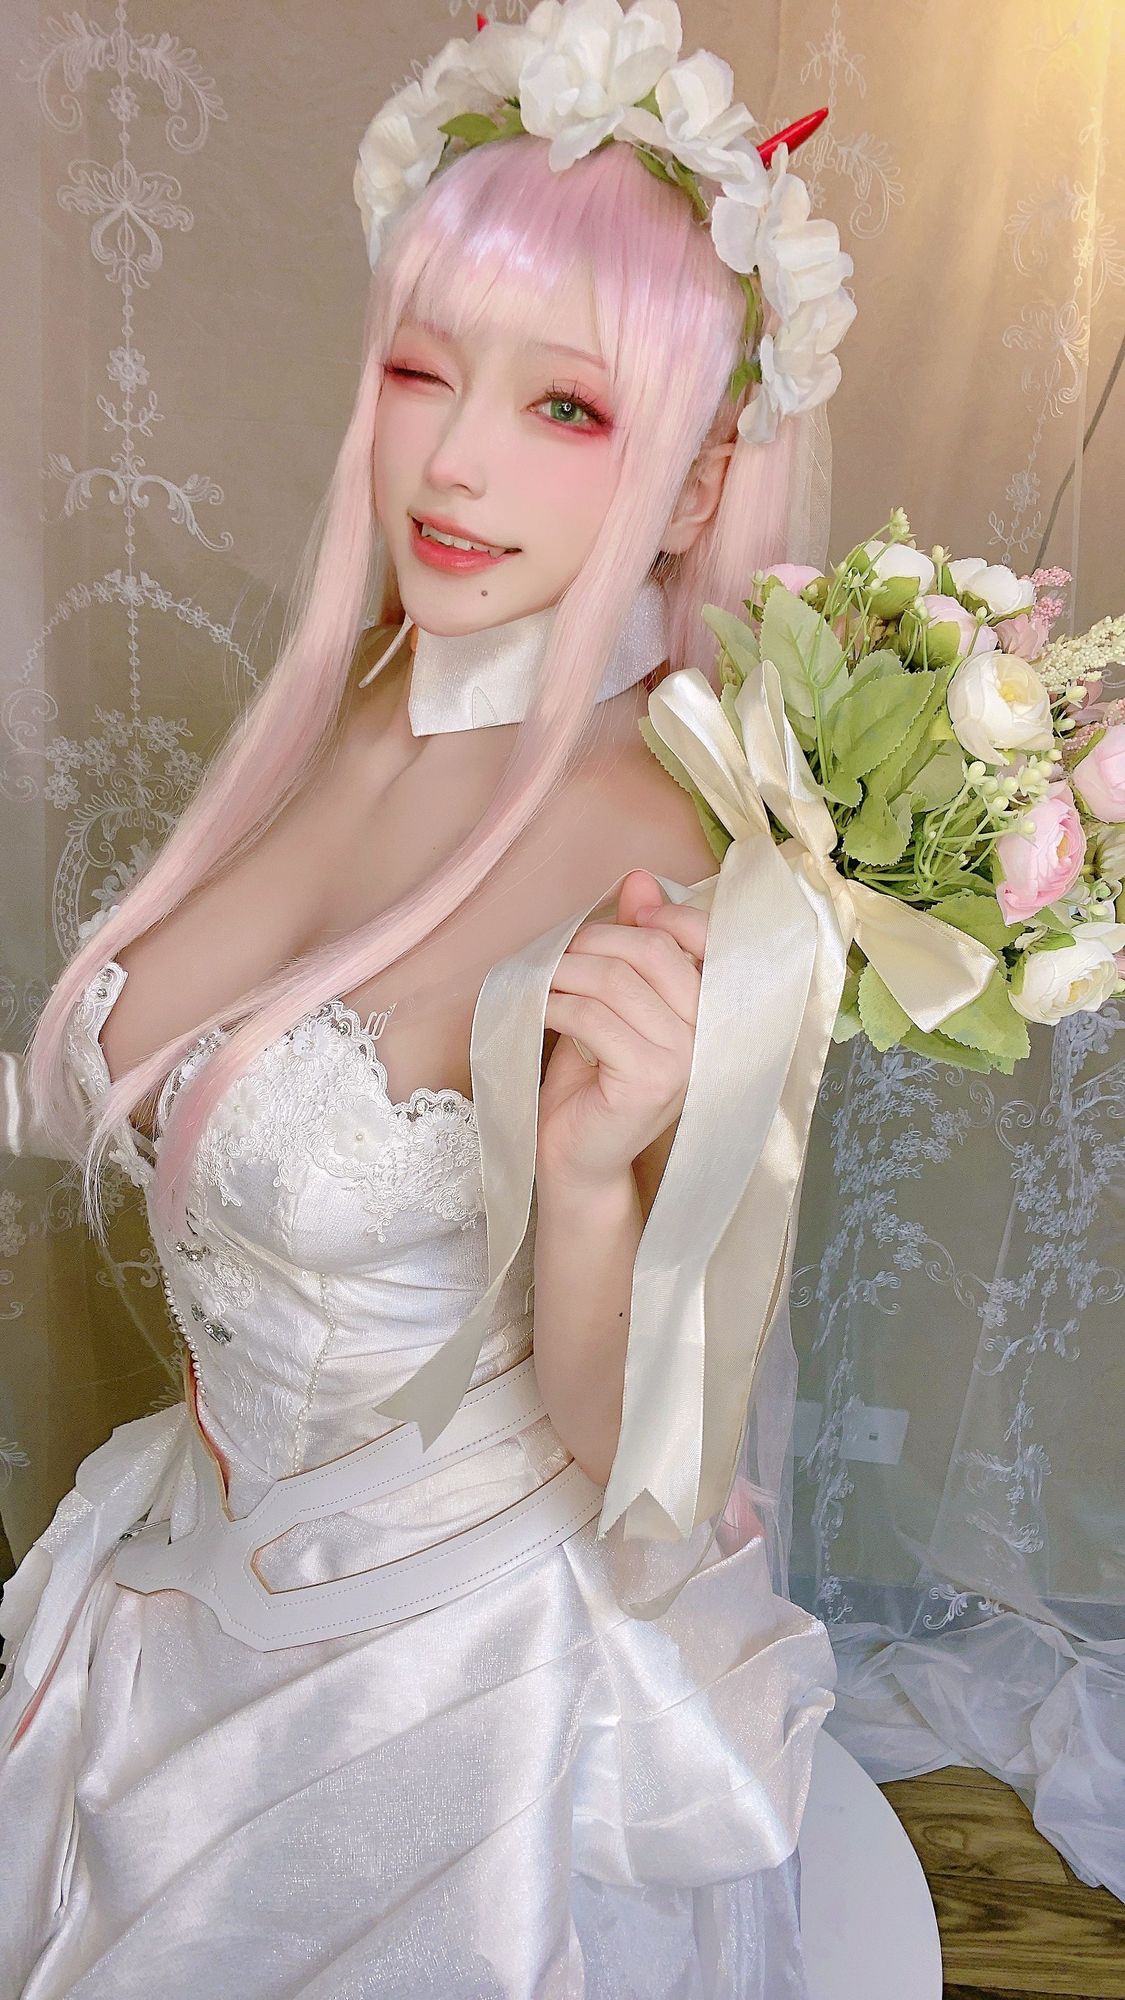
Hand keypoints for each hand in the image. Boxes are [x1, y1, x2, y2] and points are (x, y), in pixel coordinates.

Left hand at [536, 869, 709, 1195]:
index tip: (622, 919)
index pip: (709, 938)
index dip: (665, 915)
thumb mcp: (615, 1002)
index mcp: (717, 1010)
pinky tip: (537, 1011)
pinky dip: (554, 1005)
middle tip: (555, 956)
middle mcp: (713, 1033)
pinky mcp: (650, 1080)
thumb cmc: (595, 1081)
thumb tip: (638, 879)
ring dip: (564, 972)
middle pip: (651, 951)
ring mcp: (686, 1059)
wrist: (579, 1160)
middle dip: (593, 942)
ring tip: (539, 982)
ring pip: (615, 981)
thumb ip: (633, 944)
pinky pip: (593, 1017)